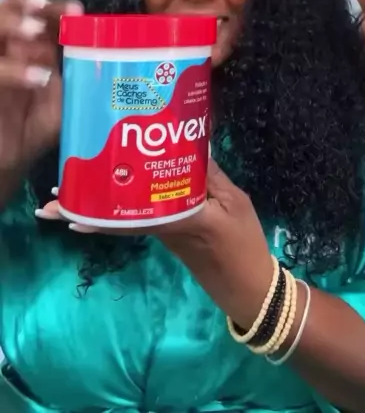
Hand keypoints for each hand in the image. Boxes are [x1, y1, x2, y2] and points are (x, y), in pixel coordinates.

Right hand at [0, 0, 82, 169]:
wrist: (4, 161)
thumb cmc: (30, 130)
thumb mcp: (58, 104)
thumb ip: (71, 82)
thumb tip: (94, 61)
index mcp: (26, 47)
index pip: (36, 11)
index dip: (53, 5)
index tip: (76, 10)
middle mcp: (6, 48)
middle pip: (9, 7)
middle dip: (27, 2)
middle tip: (47, 9)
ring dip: (12, 23)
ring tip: (35, 31)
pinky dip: (13, 70)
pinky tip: (38, 77)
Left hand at [38, 159, 272, 329]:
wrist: (248, 285)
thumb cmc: (243, 243)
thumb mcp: (235, 203)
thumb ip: (211, 175)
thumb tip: (190, 142)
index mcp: (180, 219)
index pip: (133, 216)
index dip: (99, 211)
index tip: (69, 204)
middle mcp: (162, 227)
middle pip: (118, 217)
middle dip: (85, 209)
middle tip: (52, 199)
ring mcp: (163, 232)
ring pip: (123, 217)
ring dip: (96, 207)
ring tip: (69, 195)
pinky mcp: (168, 233)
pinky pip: (138, 218)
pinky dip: (119, 208)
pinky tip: (111, 196)